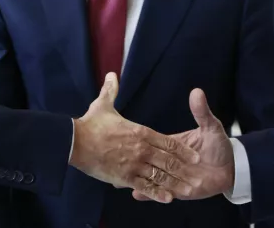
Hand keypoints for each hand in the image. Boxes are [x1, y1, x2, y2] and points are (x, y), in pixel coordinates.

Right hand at [69, 72, 202, 202]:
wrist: (75, 142)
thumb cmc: (90, 124)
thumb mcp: (103, 105)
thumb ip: (111, 91)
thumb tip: (112, 75)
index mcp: (141, 132)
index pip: (168, 142)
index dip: (182, 150)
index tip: (195, 155)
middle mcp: (142, 149)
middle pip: (168, 160)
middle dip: (184, 169)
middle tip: (198, 175)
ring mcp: (134, 165)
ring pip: (160, 176)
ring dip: (175, 183)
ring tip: (188, 190)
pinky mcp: (124, 177)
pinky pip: (145, 187)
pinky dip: (157, 193)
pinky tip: (167, 198)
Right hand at [132, 88, 234, 201]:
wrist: (231, 168)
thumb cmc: (219, 146)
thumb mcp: (210, 127)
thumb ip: (201, 111)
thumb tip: (197, 91)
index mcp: (172, 143)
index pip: (156, 142)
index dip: (143, 141)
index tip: (126, 138)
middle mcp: (169, 160)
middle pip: (151, 160)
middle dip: (137, 161)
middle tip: (117, 159)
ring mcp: (171, 175)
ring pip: (153, 177)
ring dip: (140, 178)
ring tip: (121, 180)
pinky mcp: (175, 190)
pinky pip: (159, 193)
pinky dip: (149, 194)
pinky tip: (136, 194)